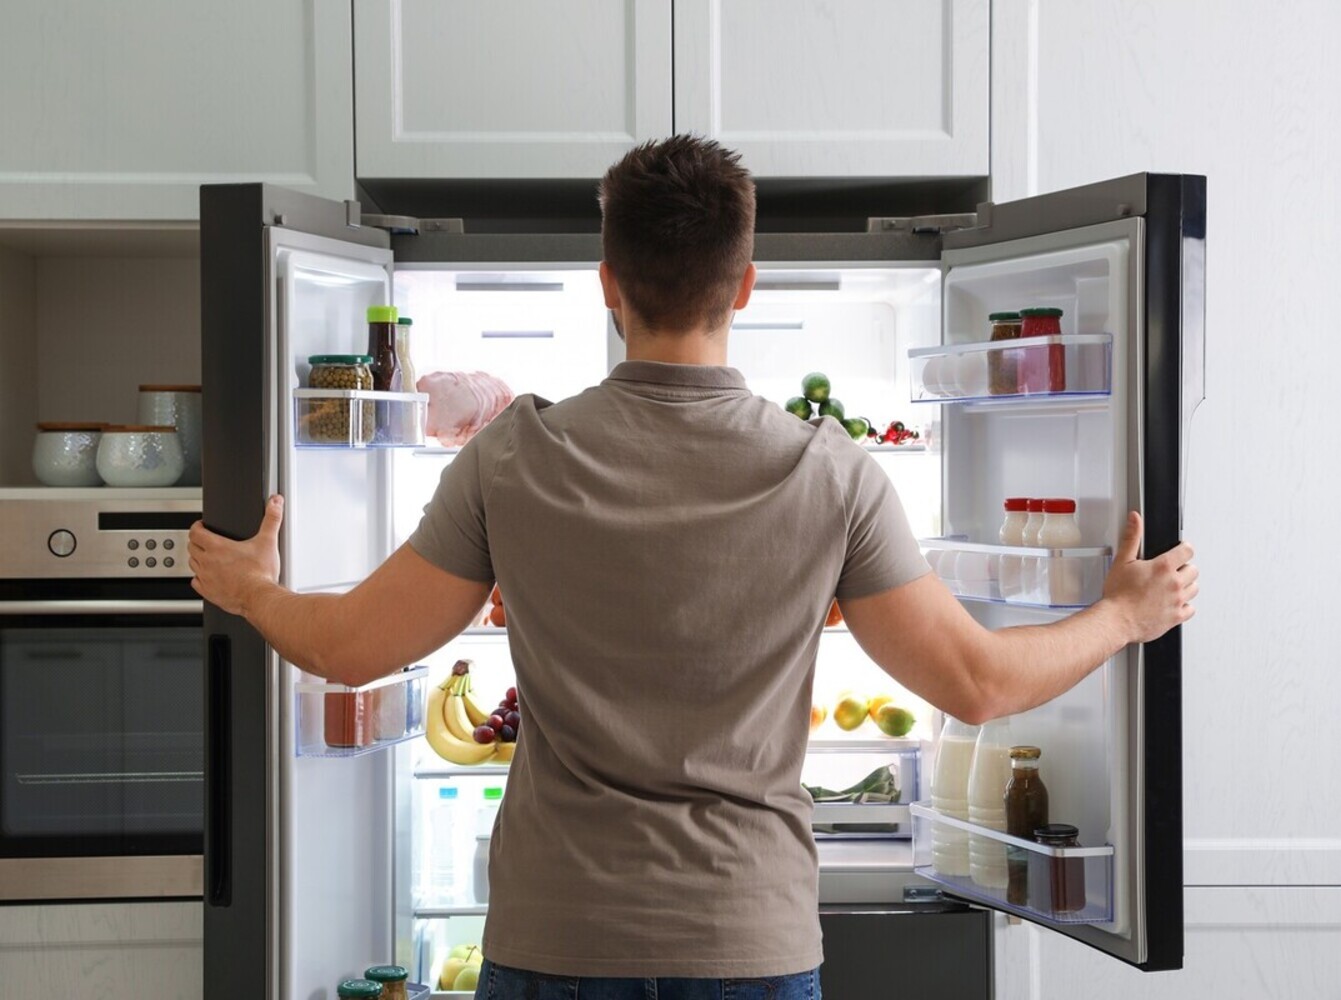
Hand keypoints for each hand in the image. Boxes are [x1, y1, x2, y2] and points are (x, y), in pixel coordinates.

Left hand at [188, 495, 284, 616]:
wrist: (259, 598)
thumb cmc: (261, 574)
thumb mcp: (268, 542)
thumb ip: (271, 520)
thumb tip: (275, 503)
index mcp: (218, 547)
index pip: (195, 532)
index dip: (197, 527)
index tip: (201, 526)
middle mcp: (208, 562)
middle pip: (192, 547)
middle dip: (197, 542)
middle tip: (204, 540)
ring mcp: (206, 578)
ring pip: (192, 564)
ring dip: (197, 559)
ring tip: (206, 557)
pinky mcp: (208, 592)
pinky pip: (195, 582)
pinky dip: (199, 578)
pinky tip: (208, 577)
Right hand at [1100, 511, 1197, 643]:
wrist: (1116, 621)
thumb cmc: (1118, 595)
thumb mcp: (1122, 561)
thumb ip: (1131, 537)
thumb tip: (1135, 519)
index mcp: (1163, 567)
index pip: (1188, 550)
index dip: (1183, 548)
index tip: (1180, 551)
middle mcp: (1174, 583)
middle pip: (1194, 570)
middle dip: (1184, 568)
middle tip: (1170, 572)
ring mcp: (1177, 601)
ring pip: (1194, 588)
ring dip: (1186, 586)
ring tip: (1171, 587)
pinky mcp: (1176, 617)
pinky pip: (1191, 609)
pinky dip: (1184, 606)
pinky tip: (1173, 603)